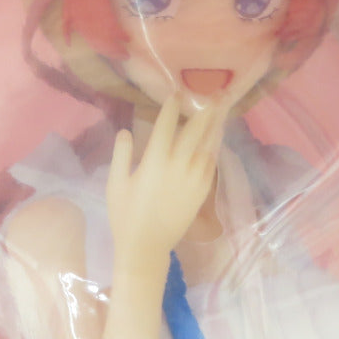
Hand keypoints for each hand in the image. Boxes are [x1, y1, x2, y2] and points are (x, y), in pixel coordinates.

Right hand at [106, 95, 224, 274]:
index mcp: (154, 161)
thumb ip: (122, 155)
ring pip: (208, 145)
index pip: (166, 126)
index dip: (172, 107)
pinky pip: (211, 163)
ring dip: (215, 125)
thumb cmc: (126, 215)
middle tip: (215, 93)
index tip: (178, 92)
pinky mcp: (202, 191)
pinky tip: (217, 137)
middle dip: (206, 110)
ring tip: (222, 108)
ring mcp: (194, 178)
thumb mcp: (116, 184)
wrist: (146, 247)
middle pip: (196, 131)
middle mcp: (178, 166)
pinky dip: (215, 147)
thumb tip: (127, 131)